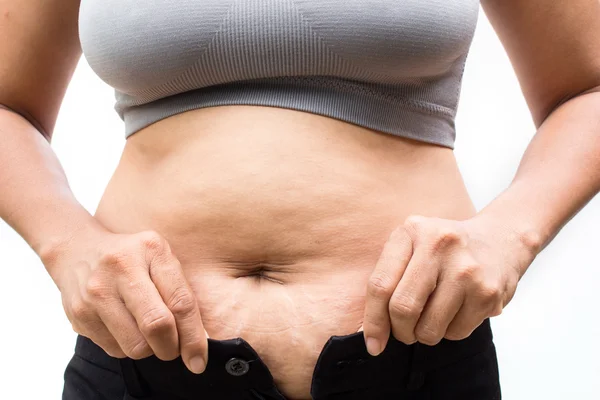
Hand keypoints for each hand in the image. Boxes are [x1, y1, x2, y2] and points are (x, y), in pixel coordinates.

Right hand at [43, 226, 208, 372]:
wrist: (77, 248)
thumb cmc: (133, 257)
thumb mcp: (161, 258)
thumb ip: (180, 290)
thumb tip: (196, 340)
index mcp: (152, 250)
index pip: (181, 302)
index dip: (193, 337)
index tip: (198, 360)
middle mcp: (122, 268)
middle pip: (157, 326)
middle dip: (171, 348)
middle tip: (174, 349)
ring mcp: (97, 291)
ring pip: (135, 345)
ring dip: (149, 349)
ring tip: (148, 333)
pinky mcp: (79, 314)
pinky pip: (114, 349)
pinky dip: (127, 347)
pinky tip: (126, 328)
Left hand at [361, 214, 539, 354]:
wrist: (501, 239)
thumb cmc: (443, 249)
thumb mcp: (412, 246)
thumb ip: (388, 278)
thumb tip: (372, 336)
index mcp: (412, 231)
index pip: (380, 285)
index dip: (373, 321)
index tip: (372, 344)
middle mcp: (439, 246)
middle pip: (403, 309)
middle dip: (400, 331)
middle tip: (405, 332)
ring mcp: (466, 270)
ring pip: (429, 328)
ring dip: (425, 334)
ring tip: (433, 316)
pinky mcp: (488, 292)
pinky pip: (456, 332)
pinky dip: (450, 331)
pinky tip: (457, 310)